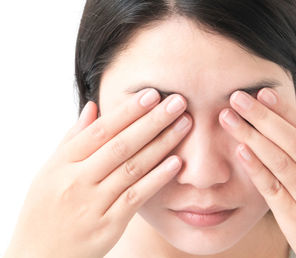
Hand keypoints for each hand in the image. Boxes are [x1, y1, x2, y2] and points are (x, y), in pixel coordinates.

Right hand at [4, 89, 191, 257]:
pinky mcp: (108, 225)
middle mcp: (77, 181)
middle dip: (152, 121)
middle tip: (178, 102)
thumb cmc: (46, 208)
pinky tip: (176, 162)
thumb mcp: (50, 171)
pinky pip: (136, 197)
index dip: (128, 111)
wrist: (39, 255)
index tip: (152, 94)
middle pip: (121, 145)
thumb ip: (73, 139)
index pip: (100, 130)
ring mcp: (93, 204)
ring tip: (184, 124)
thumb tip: (93, 107)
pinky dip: (157, 178)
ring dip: (161, 144)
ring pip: (132, 168)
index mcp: (63, 163)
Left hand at [218, 88, 295, 257]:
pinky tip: (240, 151)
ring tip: (229, 118)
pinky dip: (257, 168)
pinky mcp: (295, 218)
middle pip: (290, 140)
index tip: (262, 92)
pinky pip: (273, 189)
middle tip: (237, 97)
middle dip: (262, 116)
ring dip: (252, 136)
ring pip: (280, 160)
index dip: (283, 110)